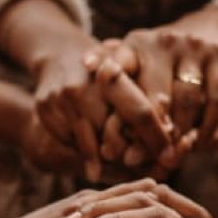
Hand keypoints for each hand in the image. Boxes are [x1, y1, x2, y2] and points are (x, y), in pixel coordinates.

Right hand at [33, 43, 171, 182]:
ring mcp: (61, 101)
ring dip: (107, 160)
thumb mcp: (126, 73)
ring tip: (119, 164)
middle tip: (142, 164)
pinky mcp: (45, 111)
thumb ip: (144, 101)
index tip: (171, 158)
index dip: (156, 138)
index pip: (139, 112)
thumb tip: (172, 135)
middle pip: (113, 138)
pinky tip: (92, 153)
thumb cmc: (104, 69)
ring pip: (90, 147)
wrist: (58, 53)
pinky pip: (69, 144)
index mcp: (111, 73)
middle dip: (130, 155)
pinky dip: (84, 153)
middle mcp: (84, 87)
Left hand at [112, 10, 217, 158]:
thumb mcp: (137, 67)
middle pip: (154, 96)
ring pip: (186, 102)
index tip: (102, 129)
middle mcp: (162, 42)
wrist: (213, 29)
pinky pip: (214, 100)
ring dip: (180, 134)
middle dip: (149, 133)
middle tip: (143, 159)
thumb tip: (101, 149)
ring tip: (172, 156)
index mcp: (134, 45)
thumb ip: (116, 96)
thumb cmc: (162, 62)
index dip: (109, 99)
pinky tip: (199, 142)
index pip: (117, 71)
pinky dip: (206, 126)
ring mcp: (193, 47)